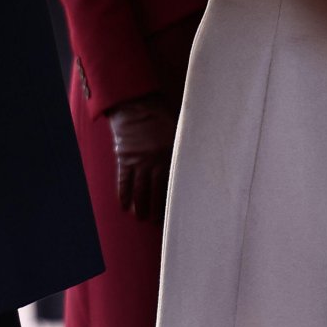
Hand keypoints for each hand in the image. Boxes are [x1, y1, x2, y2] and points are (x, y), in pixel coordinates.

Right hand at [107, 96, 177, 221]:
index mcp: (171, 155)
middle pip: (156, 192)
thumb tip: (202, 156)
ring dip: (140, 206)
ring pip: (140, 190)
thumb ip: (187, 145)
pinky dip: (124, 194)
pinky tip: (124, 206)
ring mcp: (138, 161)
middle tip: (157, 223)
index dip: (175, 199)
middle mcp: (155, 162)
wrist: (136, 104)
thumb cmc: (161, 114)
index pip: (175, 183)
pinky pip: (124, 181)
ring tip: (141, 217)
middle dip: (157, 209)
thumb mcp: (180, 128)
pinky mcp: (124, 159)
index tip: (180, 212)